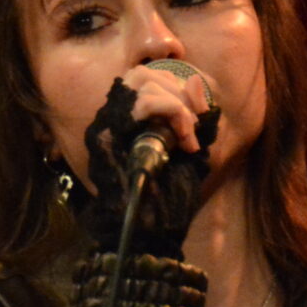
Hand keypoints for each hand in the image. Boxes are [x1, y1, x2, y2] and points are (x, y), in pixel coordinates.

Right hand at [77, 74, 222, 257]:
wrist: (153, 232)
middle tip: (192, 127)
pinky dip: (172, 112)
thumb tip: (197, 84)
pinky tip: (183, 141)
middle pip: (142, 74)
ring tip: (187, 135)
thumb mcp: (189, 152)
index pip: (147, 79)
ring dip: (177, 104)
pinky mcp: (107, 137)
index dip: (178, 88)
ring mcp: (107, 126)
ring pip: (142, 81)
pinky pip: (142, 104)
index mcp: (128, 121)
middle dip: (178, 92)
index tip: (199, 118)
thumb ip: (194, 120)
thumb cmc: (169, 198)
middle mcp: (112, 120)